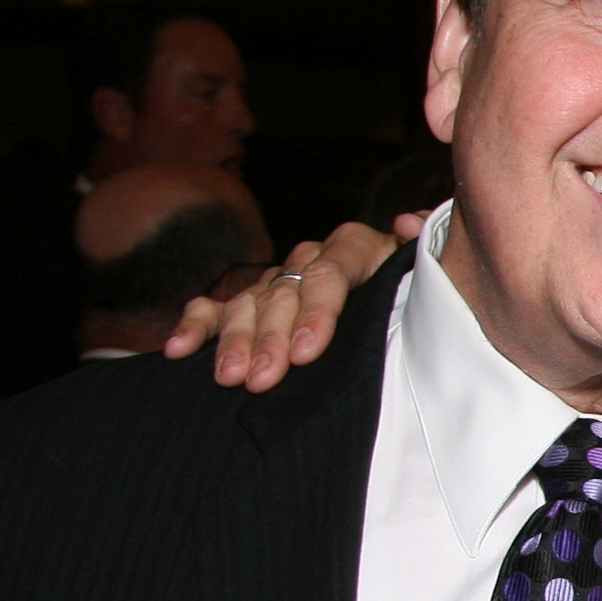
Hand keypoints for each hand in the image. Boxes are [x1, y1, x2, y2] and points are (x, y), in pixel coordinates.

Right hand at [165, 215, 416, 391]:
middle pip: (284, 294)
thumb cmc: (413, 294)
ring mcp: (276, 281)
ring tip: (229, 377)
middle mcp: (309, 259)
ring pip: (248, 303)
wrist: (398, 301)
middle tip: (263, 379)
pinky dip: (195, 325)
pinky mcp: (249, 302)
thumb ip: (416, 250)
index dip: (317, 313)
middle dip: (270, 338)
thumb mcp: (423, 274)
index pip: (329, 274)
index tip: (306, 352)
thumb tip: (407, 221)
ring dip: (235, 340)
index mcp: (354, 248)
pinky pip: (215, 307)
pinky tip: (179, 349)